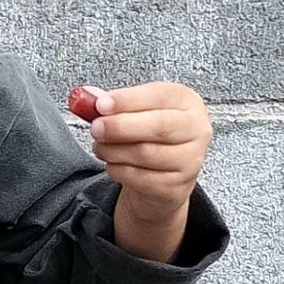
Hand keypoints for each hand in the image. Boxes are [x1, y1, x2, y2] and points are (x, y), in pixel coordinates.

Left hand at [87, 81, 213, 220]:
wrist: (162, 178)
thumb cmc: (148, 136)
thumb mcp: (134, 113)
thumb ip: (111, 103)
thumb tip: (86, 97)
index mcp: (188, 102)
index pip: (160, 96)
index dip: (128, 100)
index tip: (100, 104)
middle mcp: (197, 130)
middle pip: (159, 126)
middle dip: (120, 126)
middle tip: (95, 128)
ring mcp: (190, 161)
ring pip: (146, 154)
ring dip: (113, 150)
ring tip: (100, 146)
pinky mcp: (175, 188)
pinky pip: (139, 178)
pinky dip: (117, 169)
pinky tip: (112, 163)